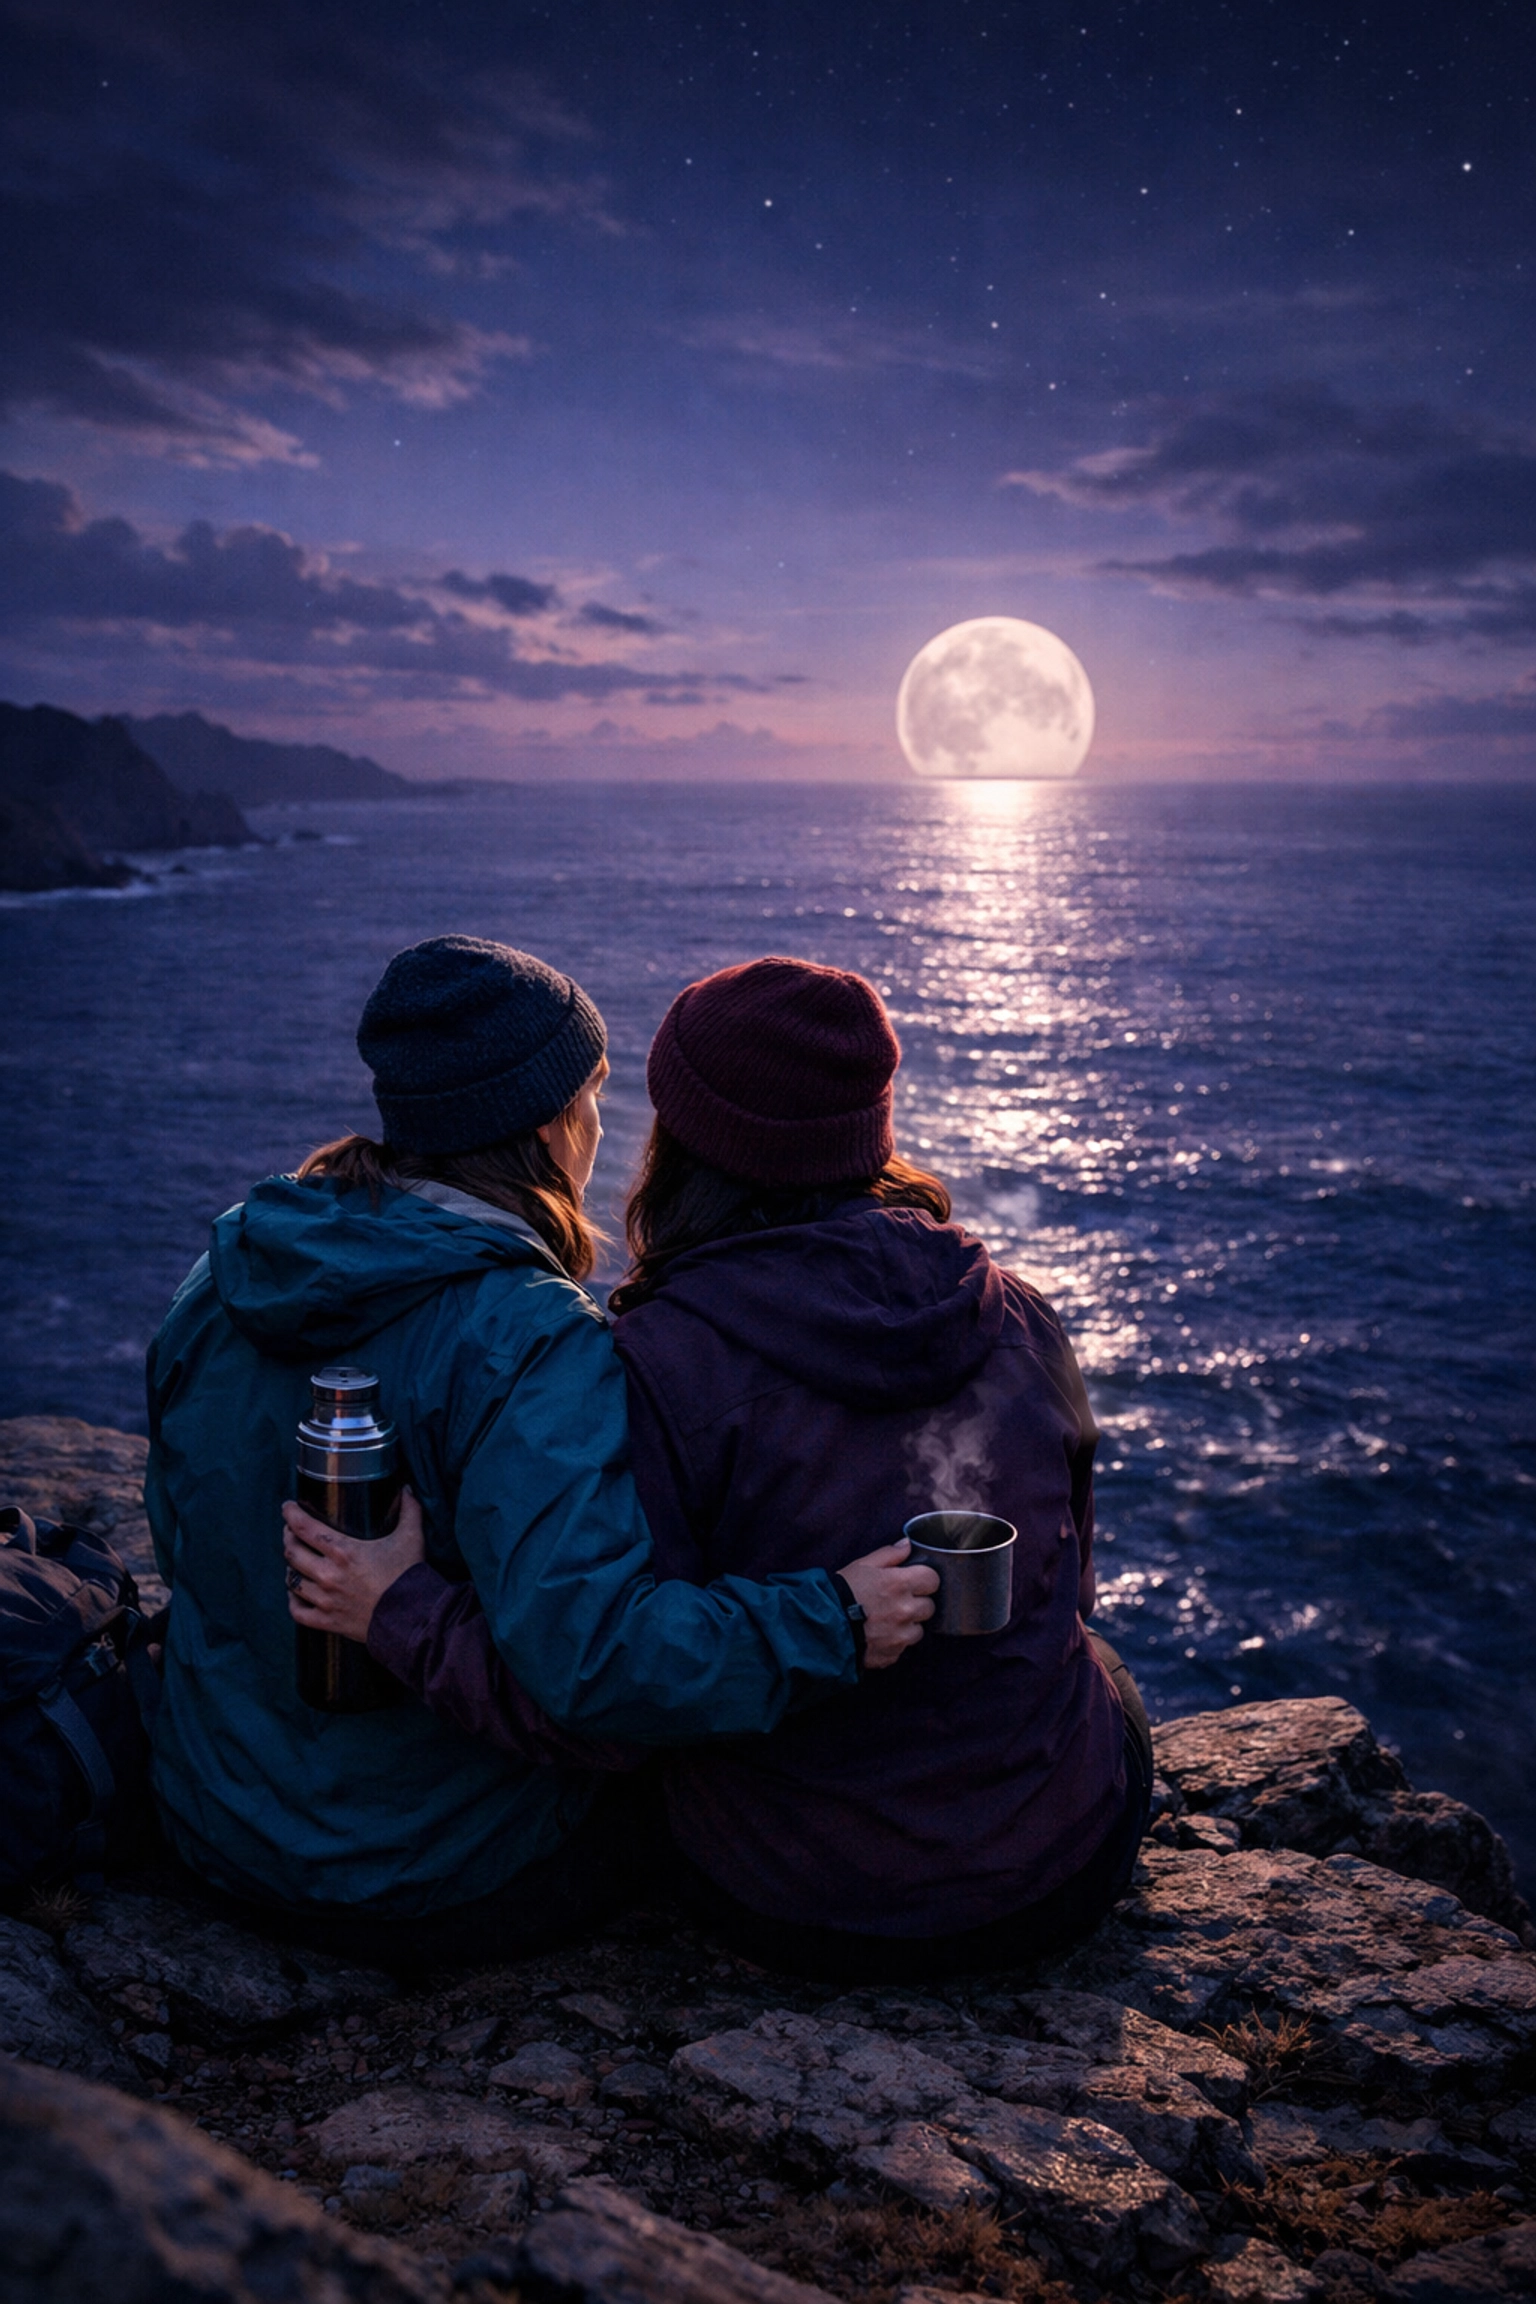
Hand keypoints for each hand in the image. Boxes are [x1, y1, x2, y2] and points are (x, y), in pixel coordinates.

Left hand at [281, 1488, 426, 1644]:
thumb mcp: (411, 1538)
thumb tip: (407, 1489)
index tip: (288, 1507)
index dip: (291, 1514)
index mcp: (343, 1551)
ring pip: (291, 1580)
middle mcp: (328, 1574)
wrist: (412, 1618)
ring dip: (290, 1568)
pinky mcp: (328, 1621)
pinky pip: (297, 1611)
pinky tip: (297, 1594)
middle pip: (292, 1551)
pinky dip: (293, 1601)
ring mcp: (325, 1600)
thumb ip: (409, 1510)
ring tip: (294, 1561)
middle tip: (291, 1531)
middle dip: (288, 1537)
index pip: (304, 1527)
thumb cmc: (409, 1576)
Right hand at [836, 1538, 938, 1669]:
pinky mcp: (893, 1654)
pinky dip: (895, 1642)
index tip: (913, 1582)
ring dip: (908, 1625)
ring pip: (919, 1630)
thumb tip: (907, 1545)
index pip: (933, 1580)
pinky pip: (903, 1647)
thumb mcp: (862, 1565)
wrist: (822, 1627)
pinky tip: (879, 1635)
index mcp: (900, 1584)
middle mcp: (905, 1610)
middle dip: (916, 1603)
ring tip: (887, 1621)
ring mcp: (900, 1635)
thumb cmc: (841, 1592)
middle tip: (897, 1602)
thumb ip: (889, 1554)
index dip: (923, 1579)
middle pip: (929, 1606)